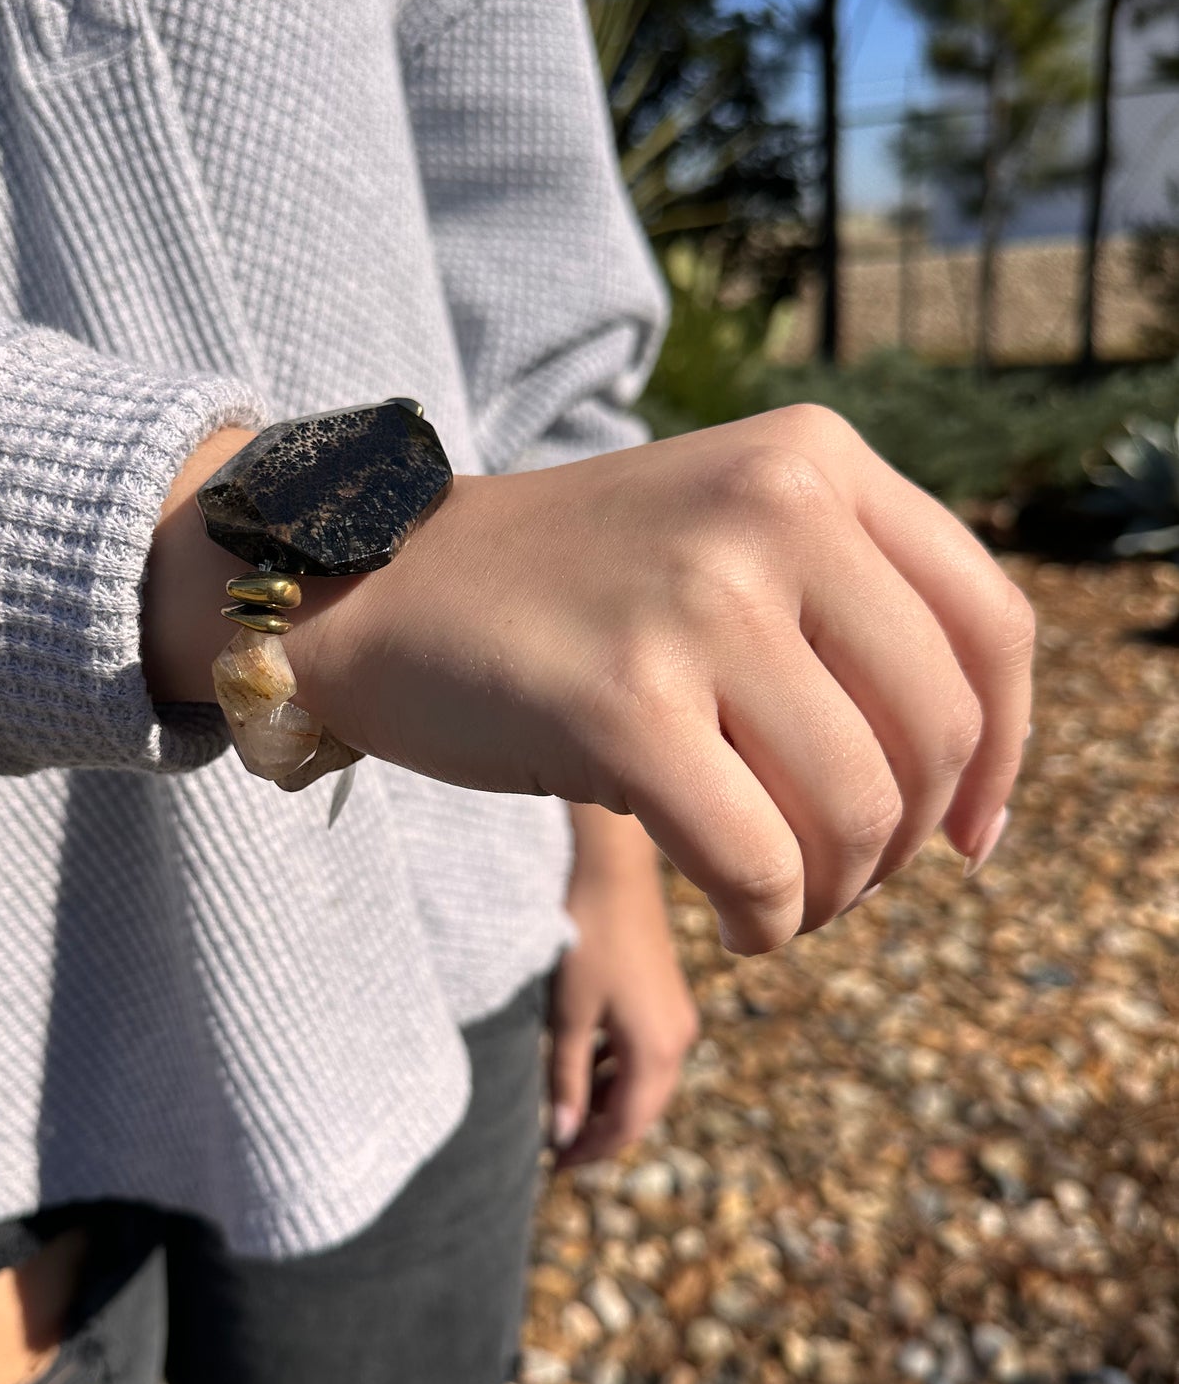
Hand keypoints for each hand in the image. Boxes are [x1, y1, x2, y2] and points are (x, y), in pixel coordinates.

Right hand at [288, 405, 1032, 952]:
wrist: (379, 591)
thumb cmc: (568, 594)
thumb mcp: (725, 539)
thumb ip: (848, 607)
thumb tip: (974, 786)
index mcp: (812, 460)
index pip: (989, 624)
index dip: (1006, 755)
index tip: (969, 837)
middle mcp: (771, 510)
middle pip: (936, 733)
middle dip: (903, 845)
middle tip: (842, 879)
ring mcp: (697, 602)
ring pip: (857, 812)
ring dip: (835, 895)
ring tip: (784, 902)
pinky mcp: (622, 705)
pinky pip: (760, 865)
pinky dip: (769, 922)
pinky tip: (742, 924)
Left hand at [548, 808, 698, 1168]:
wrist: (611, 873)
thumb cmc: (585, 941)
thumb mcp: (568, 1016)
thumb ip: (566, 1080)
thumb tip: (562, 1137)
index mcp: (655, 1050)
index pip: (626, 1125)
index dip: (591, 1151)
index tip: (555, 1167)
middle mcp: (677, 1040)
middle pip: (642, 1110)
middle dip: (602, 1133)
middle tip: (559, 1150)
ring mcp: (677, 1018)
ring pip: (646, 1083)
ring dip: (609, 1102)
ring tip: (565, 1111)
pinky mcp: (668, 1000)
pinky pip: (647, 1054)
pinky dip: (618, 1071)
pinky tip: (585, 1067)